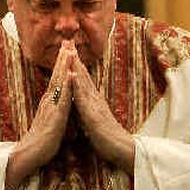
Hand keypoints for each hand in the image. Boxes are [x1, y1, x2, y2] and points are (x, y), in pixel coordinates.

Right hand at [5, 40, 74, 189]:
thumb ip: (54, 110)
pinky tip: (71, 74)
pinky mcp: (54, 117)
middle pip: (57, 75)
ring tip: (70, 50)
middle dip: (63, 57)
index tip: (67, 48)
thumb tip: (58, 102)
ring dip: (64, 66)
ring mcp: (51, 108)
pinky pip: (62, 99)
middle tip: (68, 39)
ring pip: (59, 83)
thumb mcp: (50, 121)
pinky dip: (67, 85)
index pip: (57, 79)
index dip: (62, 63)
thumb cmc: (41, 142)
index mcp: (49, 102)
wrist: (28, 156)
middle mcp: (49, 101)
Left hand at [71, 48, 134, 173]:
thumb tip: (82, 104)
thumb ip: (88, 110)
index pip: (82, 79)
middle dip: (74, 58)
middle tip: (67, 40)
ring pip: (83, 82)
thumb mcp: (94, 120)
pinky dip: (77, 86)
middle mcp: (94, 99)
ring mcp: (94, 105)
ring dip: (75, 66)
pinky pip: (83, 99)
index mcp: (93, 101)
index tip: (67, 50)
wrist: (122, 149)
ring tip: (69, 50)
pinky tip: (72, 74)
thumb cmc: (107, 138)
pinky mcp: (93, 115)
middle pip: (83, 75)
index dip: (75, 64)